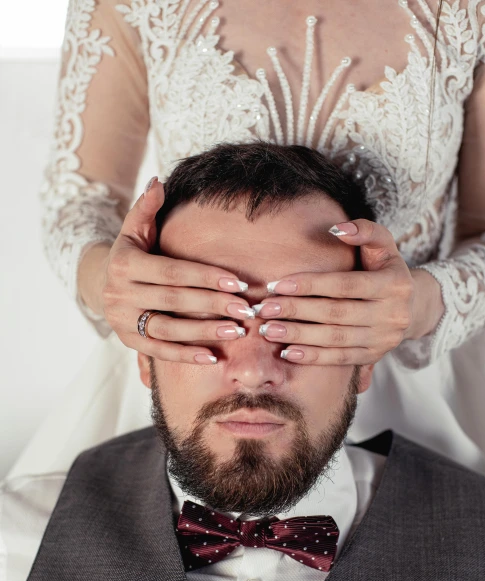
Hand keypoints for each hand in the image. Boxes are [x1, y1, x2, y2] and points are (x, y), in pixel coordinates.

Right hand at [100, 178, 254, 363]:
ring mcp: (122, 320)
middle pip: (174, 300)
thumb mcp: (135, 229)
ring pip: (168, 329)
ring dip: (203, 332)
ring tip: (235, 331)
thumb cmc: (131, 253)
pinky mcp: (128, 342)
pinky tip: (212, 357)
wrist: (100, 284)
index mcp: (124, 264)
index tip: (237, 282)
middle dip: (212, 305)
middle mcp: (119, 294)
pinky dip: (186, 356)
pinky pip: (159, 352)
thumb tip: (159, 181)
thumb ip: (146, 208)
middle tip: (246, 309)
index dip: (206, 277)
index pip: (172, 271)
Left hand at [255, 219, 440, 365]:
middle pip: (336, 313)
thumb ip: (364, 231)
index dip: (309, 285)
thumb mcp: (383, 245)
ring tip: (268, 330)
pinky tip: (287, 352)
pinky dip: (313, 357)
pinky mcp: (374, 356)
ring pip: (335, 339)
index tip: (276, 285)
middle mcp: (392, 314)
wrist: (412, 306)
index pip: (345, 285)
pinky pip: (340, 359)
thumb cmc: (385, 269)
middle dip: (296, 311)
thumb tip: (336, 229)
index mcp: (394, 284)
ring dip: (299, 335)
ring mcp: (383, 338)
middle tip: (264, 309)